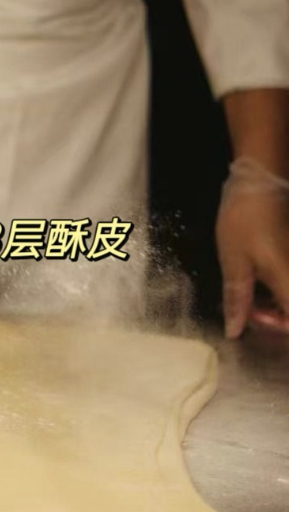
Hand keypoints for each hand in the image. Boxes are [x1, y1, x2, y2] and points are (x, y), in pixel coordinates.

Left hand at [216, 158, 288, 336]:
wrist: (260, 181)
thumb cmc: (244, 219)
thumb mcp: (234, 261)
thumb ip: (237, 299)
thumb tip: (235, 331)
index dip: (278, 329)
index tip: (253, 317)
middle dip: (275, 319)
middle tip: (247, 308)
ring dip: (276, 305)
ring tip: (249, 297)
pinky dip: (278, 291)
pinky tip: (257, 284)